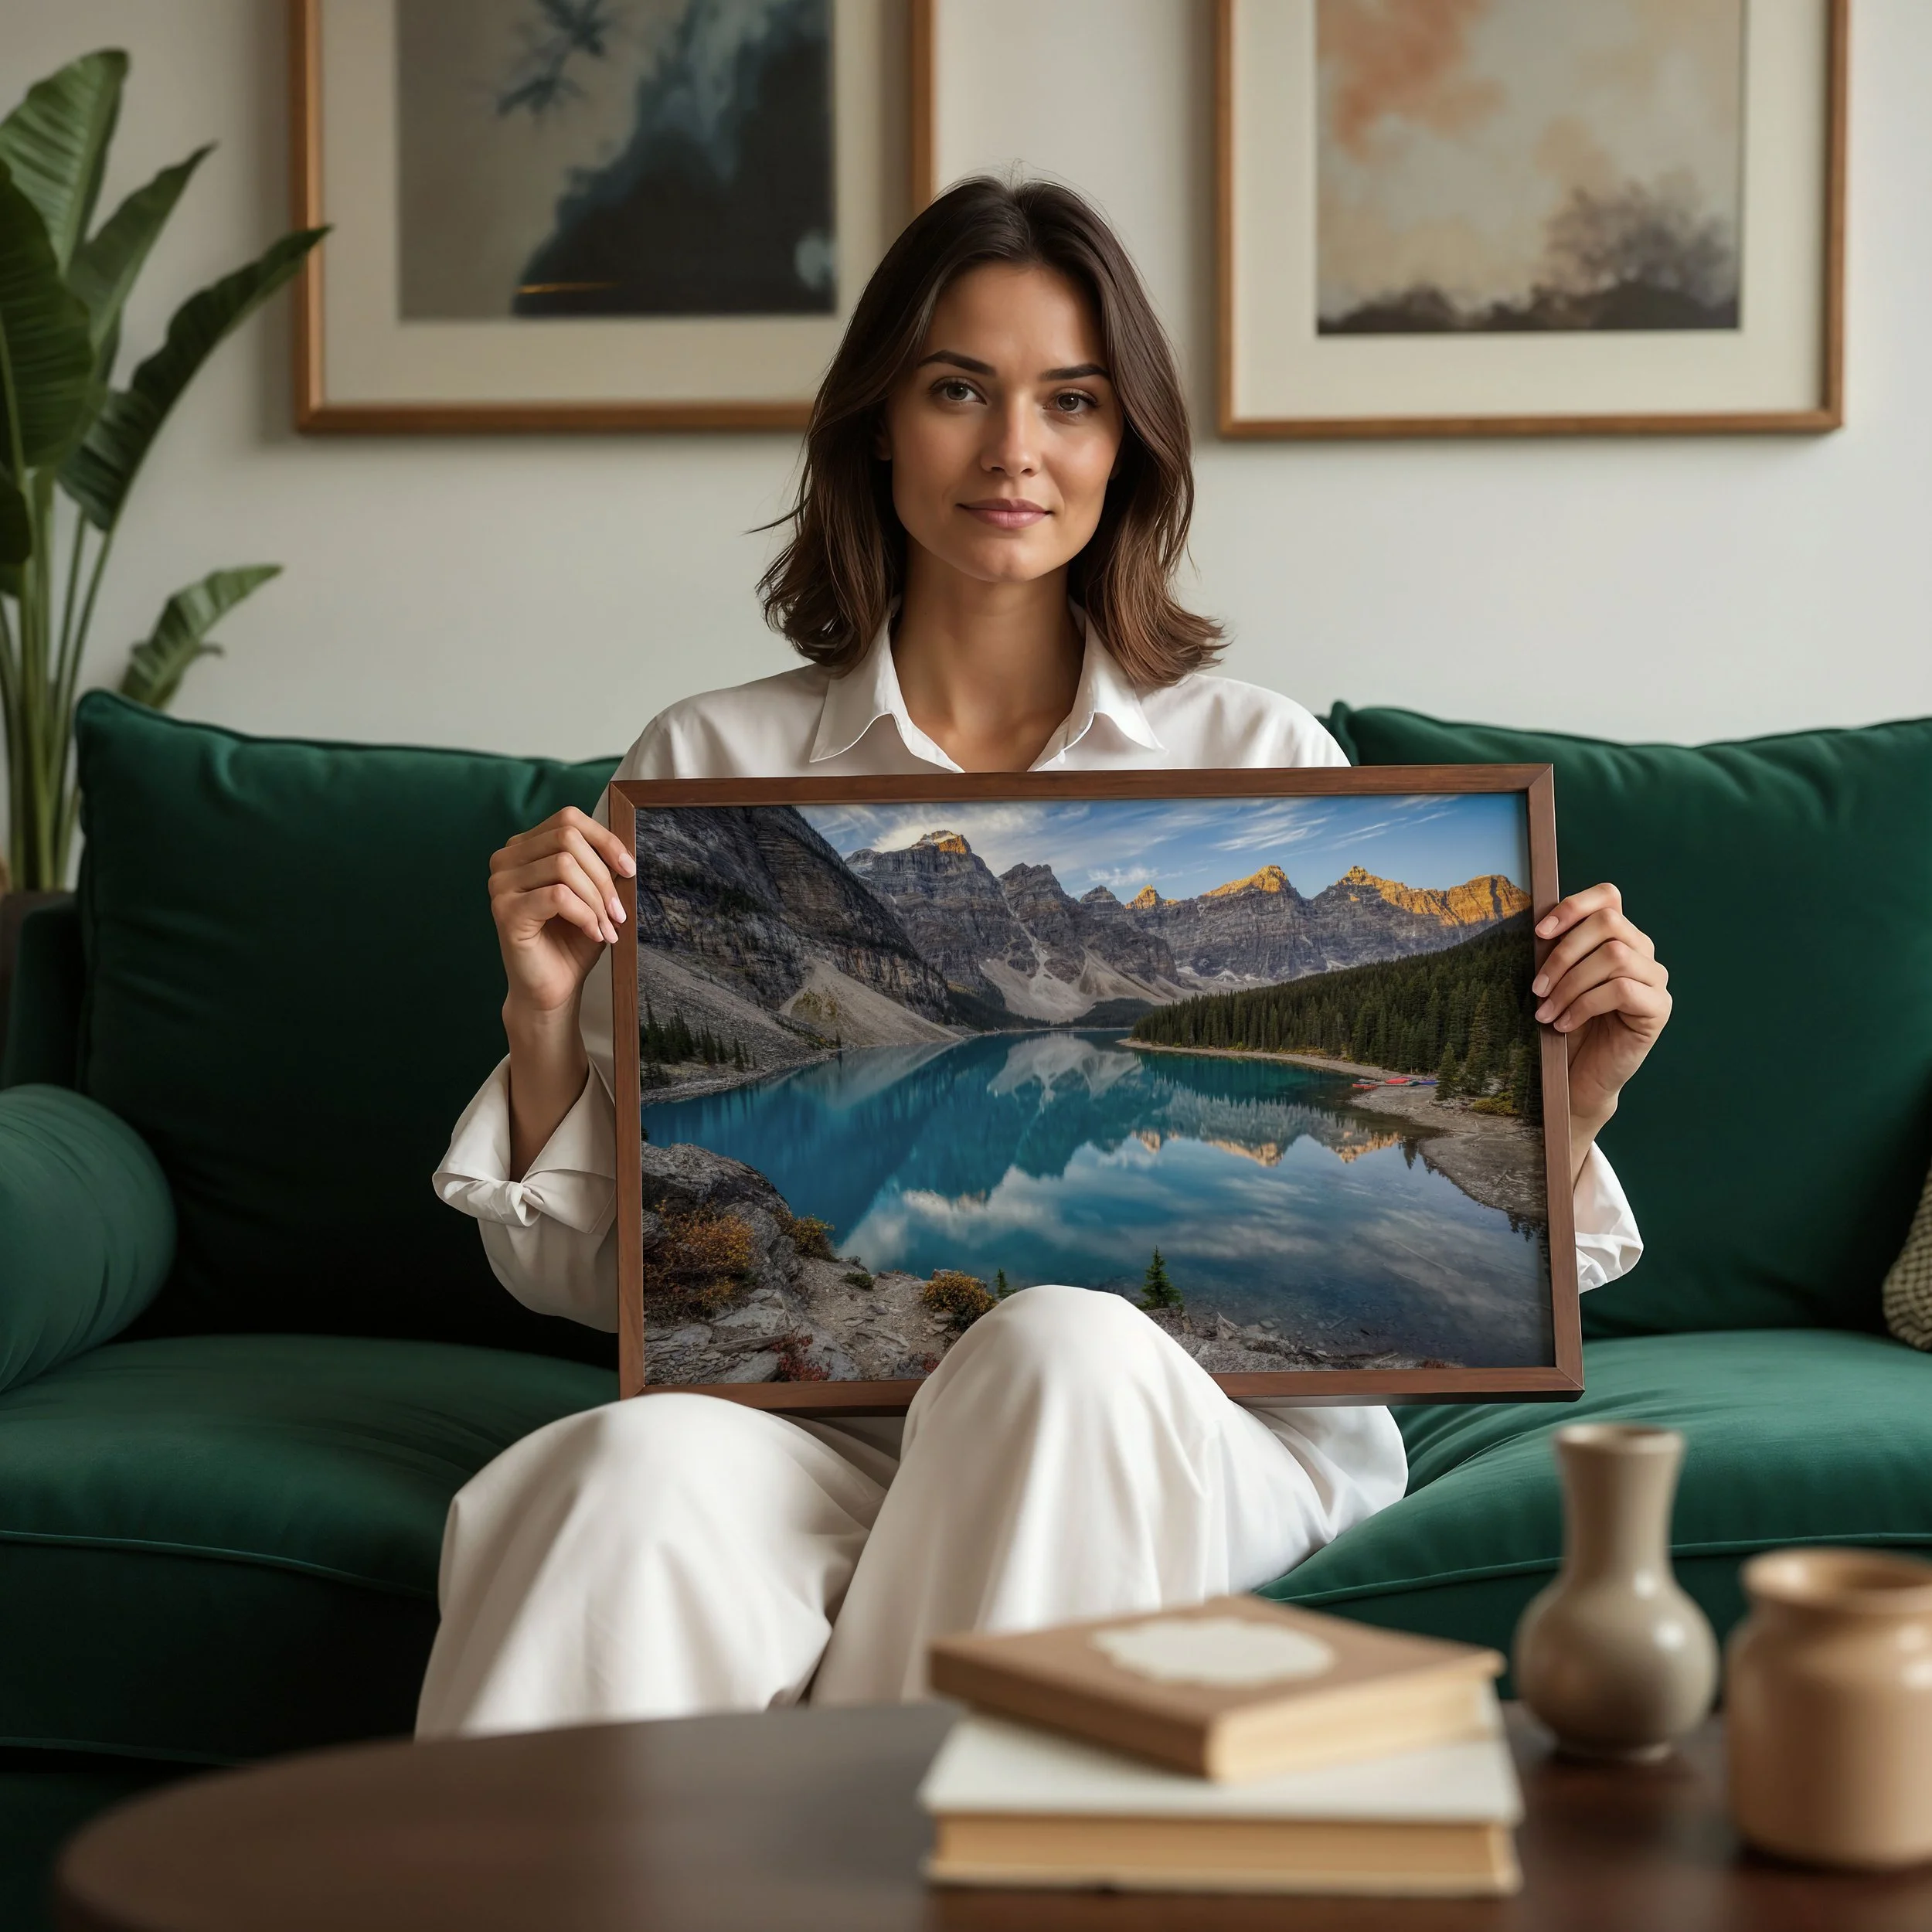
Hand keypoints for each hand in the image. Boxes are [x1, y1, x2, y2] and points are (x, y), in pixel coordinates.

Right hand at [488, 805, 635, 1020]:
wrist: (552, 989)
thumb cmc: (571, 941)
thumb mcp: (593, 895)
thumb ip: (601, 867)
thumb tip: (625, 852)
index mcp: (525, 847)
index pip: (567, 819)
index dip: (604, 839)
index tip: (629, 869)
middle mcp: (506, 859)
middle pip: (567, 838)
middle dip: (602, 876)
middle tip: (618, 912)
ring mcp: (501, 884)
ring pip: (564, 866)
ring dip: (596, 899)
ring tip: (608, 928)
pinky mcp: (505, 911)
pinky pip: (557, 896)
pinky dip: (585, 915)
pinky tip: (593, 934)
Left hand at [1530, 883, 1670, 1175]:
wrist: (1577, 1077)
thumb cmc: (1564, 1025)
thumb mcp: (1555, 982)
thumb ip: (1556, 951)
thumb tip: (1536, 926)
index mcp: (1617, 937)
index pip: (1608, 896)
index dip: (1573, 906)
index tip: (1539, 933)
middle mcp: (1642, 952)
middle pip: (1608, 922)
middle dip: (1563, 953)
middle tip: (1536, 987)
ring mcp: (1655, 980)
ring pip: (1614, 956)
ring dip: (1570, 984)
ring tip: (1546, 1011)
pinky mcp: (1658, 1008)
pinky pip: (1622, 990)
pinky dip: (1585, 1005)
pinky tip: (1564, 1024)